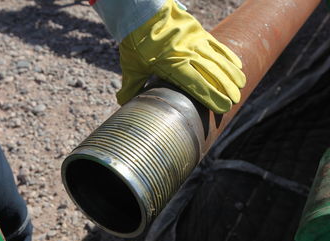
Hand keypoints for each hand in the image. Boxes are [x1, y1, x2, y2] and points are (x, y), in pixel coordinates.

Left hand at [117, 0, 245, 113]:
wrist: (142, 10)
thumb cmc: (136, 40)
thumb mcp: (131, 65)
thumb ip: (131, 85)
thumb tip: (123, 103)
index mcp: (172, 64)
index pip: (196, 83)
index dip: (211, 96)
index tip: (223, 107)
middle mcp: (187, 53)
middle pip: (212, 73)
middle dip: (226, 88)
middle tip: (236, 100)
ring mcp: (195, 41)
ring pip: (218, 59)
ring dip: (231, 73)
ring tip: (241, 86)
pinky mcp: (199, 32)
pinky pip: (218, 45)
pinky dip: (228, 55)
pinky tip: (238, 64)